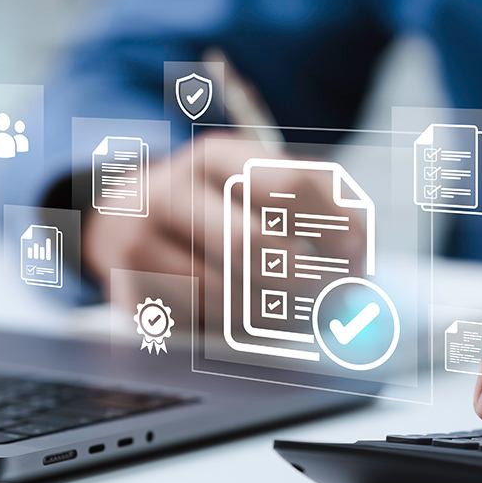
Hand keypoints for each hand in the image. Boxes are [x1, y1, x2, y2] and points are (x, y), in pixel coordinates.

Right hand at [84, 132, 359, 306]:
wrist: (122, 221)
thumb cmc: (212, 209)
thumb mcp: (253, 187)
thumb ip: (311, 205)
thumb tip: (360, 253)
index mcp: (214, 156)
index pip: (289, 183)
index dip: (334, 224)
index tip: (359, 254)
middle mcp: (170, 189)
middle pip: (252, 244)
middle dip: (300, 279)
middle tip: (329, 297)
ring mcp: (139, 238)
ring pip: (224, 292)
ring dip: (268, 312)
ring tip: (289, 310)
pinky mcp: (127, 288)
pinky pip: (196, 320)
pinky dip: (231, 327)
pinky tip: (242, 316)